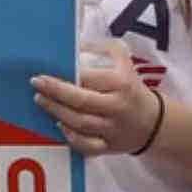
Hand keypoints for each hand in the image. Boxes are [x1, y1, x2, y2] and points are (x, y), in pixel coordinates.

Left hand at [31, 40, 161, 155]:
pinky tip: (59, 125)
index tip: (44, 73)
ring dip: (57, 112)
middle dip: (56, 93)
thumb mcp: (124, 62)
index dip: (65, 76)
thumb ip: (103, 49)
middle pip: (82, 102)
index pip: (89, 79)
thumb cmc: (131, 87)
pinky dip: (72, 138)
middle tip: (37, 84)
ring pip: (81, 124)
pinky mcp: (110, 146)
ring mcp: (113, 129)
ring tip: (41, 100)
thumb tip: (75, 45)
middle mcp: (117, 107)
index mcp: (121, 84)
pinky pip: (88, 146)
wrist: (154, 122)